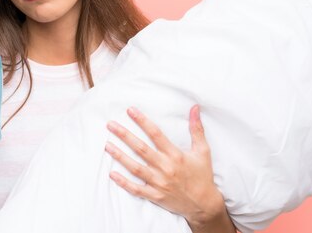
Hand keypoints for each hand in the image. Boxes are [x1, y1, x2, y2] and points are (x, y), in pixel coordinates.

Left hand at [104, 105, 228, 229]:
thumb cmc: (202, 175)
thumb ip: (197, 129)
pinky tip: (112, 174)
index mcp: (175, 155)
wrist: (204, 205)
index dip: (142, 121)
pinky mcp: (155, 196)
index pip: (156, 134)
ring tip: (107, 145)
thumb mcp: (203, 151)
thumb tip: (195, 107)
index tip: (130, 110)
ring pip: (135, 168)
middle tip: (110, 125)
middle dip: (124, 135)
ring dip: (120, 156)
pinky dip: (124, 183)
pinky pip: (136, 189)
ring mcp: (159, 183)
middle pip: (141, 148)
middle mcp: (165, 167)